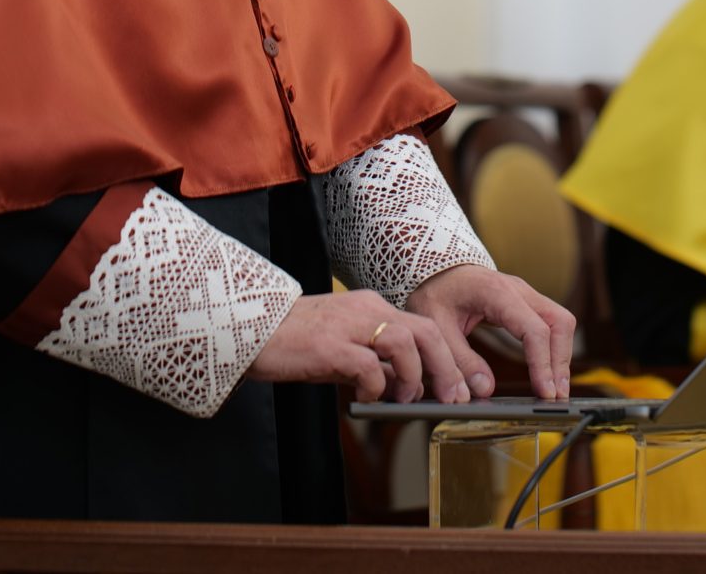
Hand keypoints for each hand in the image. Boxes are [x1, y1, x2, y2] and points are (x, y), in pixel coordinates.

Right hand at [246, 289, 471, 403]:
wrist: (249, 331)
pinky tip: (366, 397)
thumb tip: (406, 385)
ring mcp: (348, 325)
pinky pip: (369, 366)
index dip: (446, 358)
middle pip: (426, 332)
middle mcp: (365, 309)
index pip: (423, 327)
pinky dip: (377, 386)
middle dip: (446, 368)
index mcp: (370, 306)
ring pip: (406, 343)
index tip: (456, 387)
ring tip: (405, 398)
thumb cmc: (294, 343)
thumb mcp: (342, 347)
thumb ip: (373, 359)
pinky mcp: (329, 346)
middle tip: (452, 398)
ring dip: (414, 377)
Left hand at [406, 264, 578, 400]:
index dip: (542, 363)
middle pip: (559, 322)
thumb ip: (459, 360)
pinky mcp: (526, 302)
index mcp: (497, 294)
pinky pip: (551, 322)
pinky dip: (554, 347)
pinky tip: (547, 371)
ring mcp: (526, 294)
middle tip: (555, 396)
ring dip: (561, 355)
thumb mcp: (436, 327)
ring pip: (561, 322)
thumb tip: (484, 390)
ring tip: (555, 389)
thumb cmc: (435, 291)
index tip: (544, 392)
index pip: (534, 329)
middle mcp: (519, 290)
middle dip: (560, 361)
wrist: (435, 265)